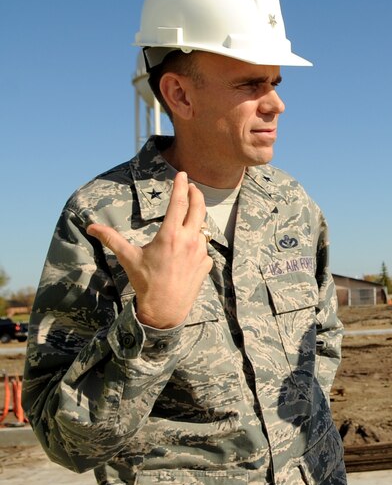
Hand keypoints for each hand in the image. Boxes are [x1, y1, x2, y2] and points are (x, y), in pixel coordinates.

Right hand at [87, 171, 212, 328]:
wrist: (164, 309)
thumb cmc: (145, 282)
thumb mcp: (128, 258)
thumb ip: (111, 239)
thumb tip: (90, 227)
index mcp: (170, 235)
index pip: (179, 202)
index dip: (181, 186)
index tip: (183, 174)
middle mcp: (189, 240)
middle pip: (198, 208)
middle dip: (196, 194)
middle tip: (192, 187)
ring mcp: (201, 252)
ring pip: (201, 229)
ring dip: (194, 223)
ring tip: (184, 223)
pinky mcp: (207, 263)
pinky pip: (203, 248)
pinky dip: (196, 245)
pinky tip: (186, 252)